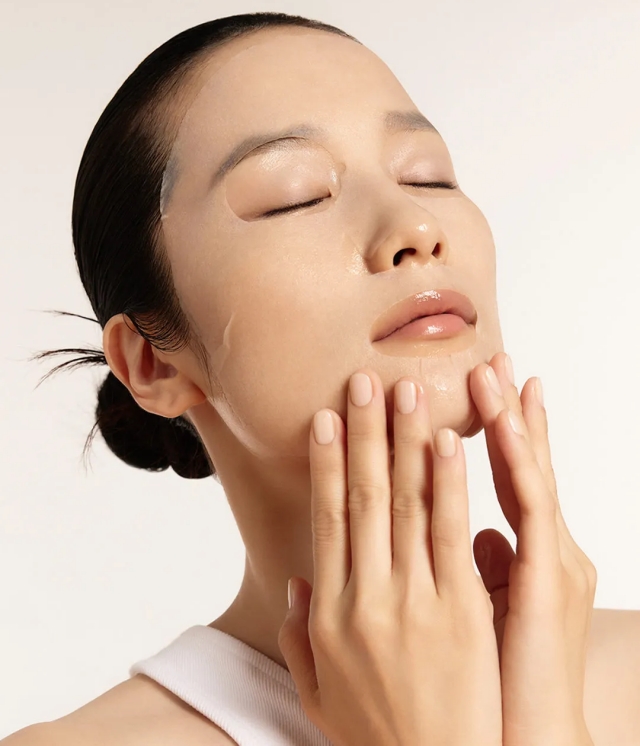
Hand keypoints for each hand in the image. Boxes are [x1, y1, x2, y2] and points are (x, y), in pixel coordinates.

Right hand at [278, 370, 501, 745]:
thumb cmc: (376, 736)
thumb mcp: (318, 692)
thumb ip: (297, 634)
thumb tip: (295, 580)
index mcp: (330, 610)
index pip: (328, 518)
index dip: (326, 463)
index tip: (327, 418)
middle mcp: (365, 596)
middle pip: (363, 496)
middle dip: (365, 433)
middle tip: (366, 379)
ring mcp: (413, 602)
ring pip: (405, 503)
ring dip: (405, 441)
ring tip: (407, 391)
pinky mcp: (460, 613)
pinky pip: (451, 535)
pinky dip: (448, 484)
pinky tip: (448, 444)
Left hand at [470, 353, 596, 745]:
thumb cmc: (494, 689)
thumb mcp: (479, 618)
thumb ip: (478, 572)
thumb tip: (472, 538)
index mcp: (524, 557)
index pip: (504, 479)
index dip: (490, 432)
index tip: (476, 387)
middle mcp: (544, 551)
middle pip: (521, 464)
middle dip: (504, 408)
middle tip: (490, 357)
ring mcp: (550, 562)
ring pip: (527, 473)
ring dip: (508, 418)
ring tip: (492, 370)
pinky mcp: (548, 580)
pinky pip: (530, 509)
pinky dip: (517, 463)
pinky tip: (498, 427)